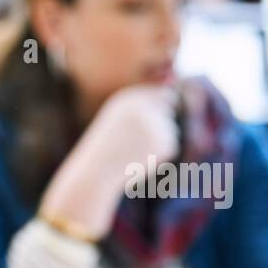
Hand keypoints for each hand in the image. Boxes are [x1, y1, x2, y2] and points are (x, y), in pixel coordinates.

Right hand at [40, 84, 180, 239]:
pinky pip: (171, 147)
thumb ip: (140, 112)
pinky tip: (139, 159)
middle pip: (168, 109)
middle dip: (162, 122)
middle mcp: (144, 107)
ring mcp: (155, 124)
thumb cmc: (104, 150)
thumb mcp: (117, 123)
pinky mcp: (165, 142)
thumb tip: (170, 102)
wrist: (96, 173)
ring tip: (134, 152)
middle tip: (144, 139)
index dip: (163, 105)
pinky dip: (159, 155)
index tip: (159, 117)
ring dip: (158, 142)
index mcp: (129, 99)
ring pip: (171, 131)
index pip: (161, 94)